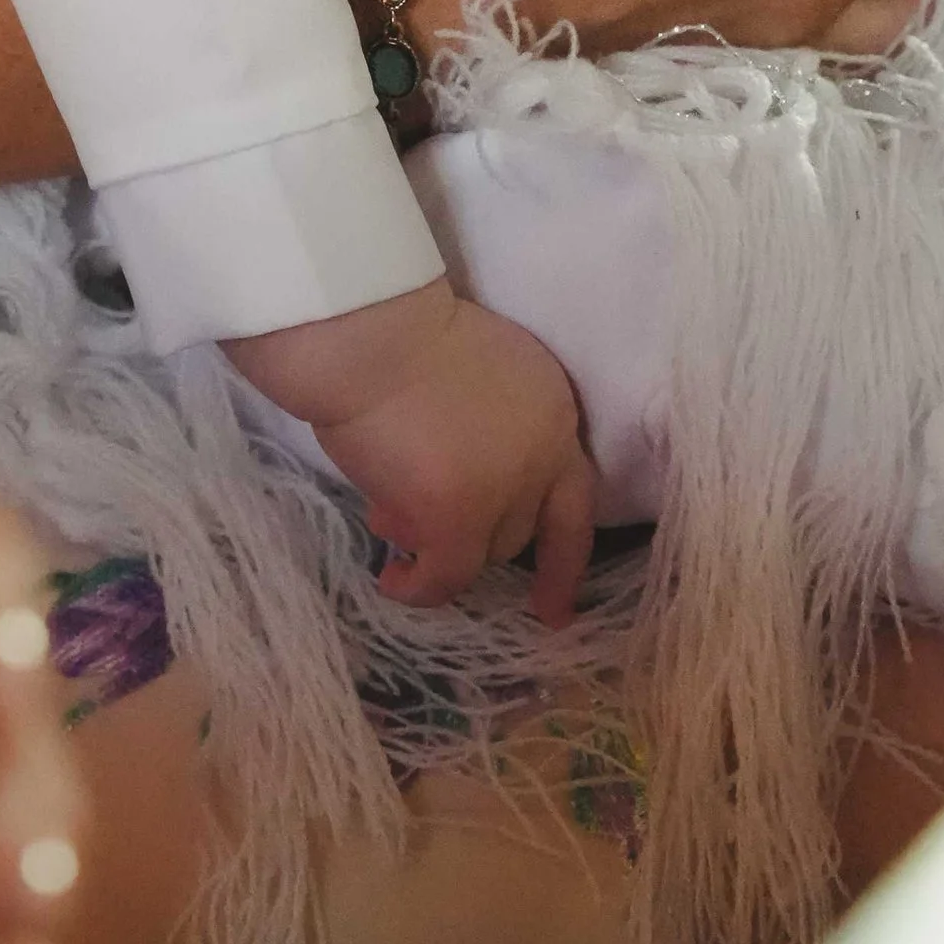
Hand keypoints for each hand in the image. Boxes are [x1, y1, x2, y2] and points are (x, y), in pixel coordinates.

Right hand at [229, 279, 596, 624]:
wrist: (370, 335)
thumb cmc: (404, 336)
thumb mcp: (477, 373)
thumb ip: (490, 426)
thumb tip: (457, 481)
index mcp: (553, 410)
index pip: (574, 496)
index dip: (563, 554)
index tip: (554, 608)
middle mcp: (543, 455)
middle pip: (520, 527)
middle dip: (471, 530)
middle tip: (416, 523)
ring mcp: (505, 491)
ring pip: (483, 552)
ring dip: (436, 546)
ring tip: (388, 526)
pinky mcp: (458, 518)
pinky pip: (445, 577)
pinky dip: (419, 586)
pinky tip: (393, 579)